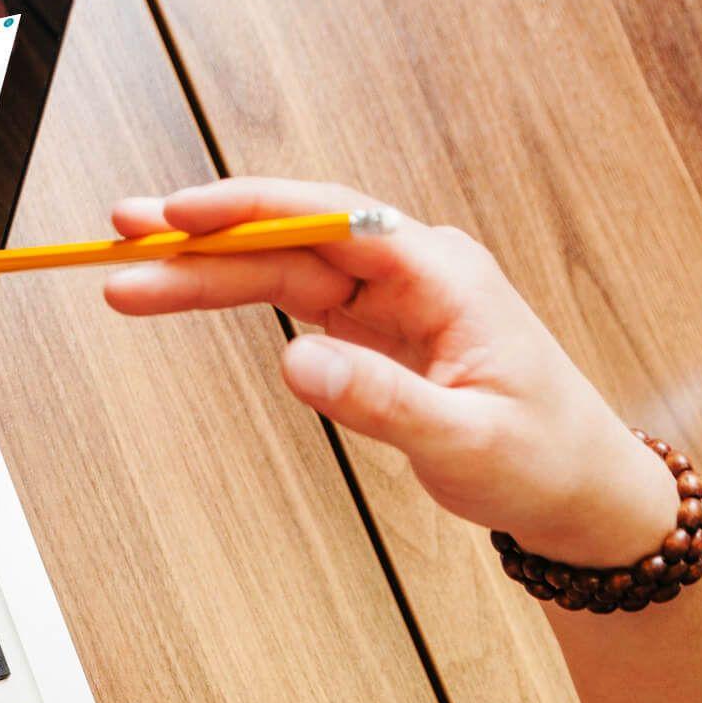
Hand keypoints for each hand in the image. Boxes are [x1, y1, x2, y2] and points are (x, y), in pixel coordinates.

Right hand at [104, 178, 680, 567]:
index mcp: (441, 275)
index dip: (246, 212)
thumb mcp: (465, 441)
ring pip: (279, 268)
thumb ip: (381, 401)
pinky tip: (187, 290)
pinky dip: (235, 295)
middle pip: (287, 241)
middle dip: (201, 241)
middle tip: (121, 245)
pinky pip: (292, 299)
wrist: (580, 490)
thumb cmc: (541, 460)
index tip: (178, 216)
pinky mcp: (373, 330)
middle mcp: (412, 271)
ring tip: (130, 276)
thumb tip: (297, 361)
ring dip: (205, 270)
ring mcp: (390, 298)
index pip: (329, 221)